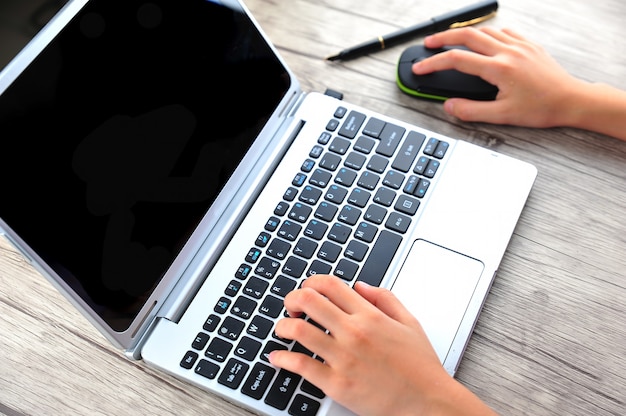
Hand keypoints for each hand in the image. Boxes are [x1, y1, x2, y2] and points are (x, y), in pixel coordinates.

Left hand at [269, 274, 495, 415]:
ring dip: (282, 326)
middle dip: (292, 299)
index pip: (330, 285)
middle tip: (290, 307)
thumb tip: (359, 286)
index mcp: (370, 315)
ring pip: (299, 331)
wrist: (428, 401)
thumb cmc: (420, 366)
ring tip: (282, 329)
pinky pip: (301, 366)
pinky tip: (277, 358)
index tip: (306, 289)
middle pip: (308, 301)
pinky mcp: (337, 384)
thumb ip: (385, 298)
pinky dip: (283, 359)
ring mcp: (344, 358)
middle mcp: (354, 332)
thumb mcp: (409, 322)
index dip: (311, 282)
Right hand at [411, 27, 585, 128]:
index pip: (457, 60)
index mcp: (499, 68)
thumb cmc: (542, 108)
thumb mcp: (502, 116)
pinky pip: (503, 32)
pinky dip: (488, 34)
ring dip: (463, 33)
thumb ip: (471, 111)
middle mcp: (508, 51)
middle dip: (443, 38)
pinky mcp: (529, 45)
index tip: (420, 67)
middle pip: (467, 36)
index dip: (433, 63)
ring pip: (484, 31)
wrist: (571, 100)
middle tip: (428, 44)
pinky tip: (483, 41)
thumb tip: (450, 106)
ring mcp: (519, 45)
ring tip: (450, 40)